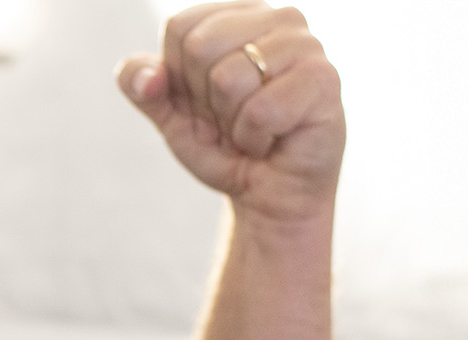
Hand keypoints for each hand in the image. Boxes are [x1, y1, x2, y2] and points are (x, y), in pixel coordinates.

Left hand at [116, 2, 344, 227]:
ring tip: (256, 128)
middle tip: (234, 117)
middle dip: (206, 100)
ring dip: (232, 122)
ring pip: (230, 78)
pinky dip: (255, 138)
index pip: (180, 27)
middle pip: (201, 46)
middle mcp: (278, 17)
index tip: (207, 100)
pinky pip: (262, 110)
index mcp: (238, 15)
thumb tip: (146, 75)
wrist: (268, 193)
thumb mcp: (170, 116)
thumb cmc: (225, 145)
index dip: (181, 76)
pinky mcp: (324, 78)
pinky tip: (273, 139)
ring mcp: (306, 44)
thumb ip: (142, 86)